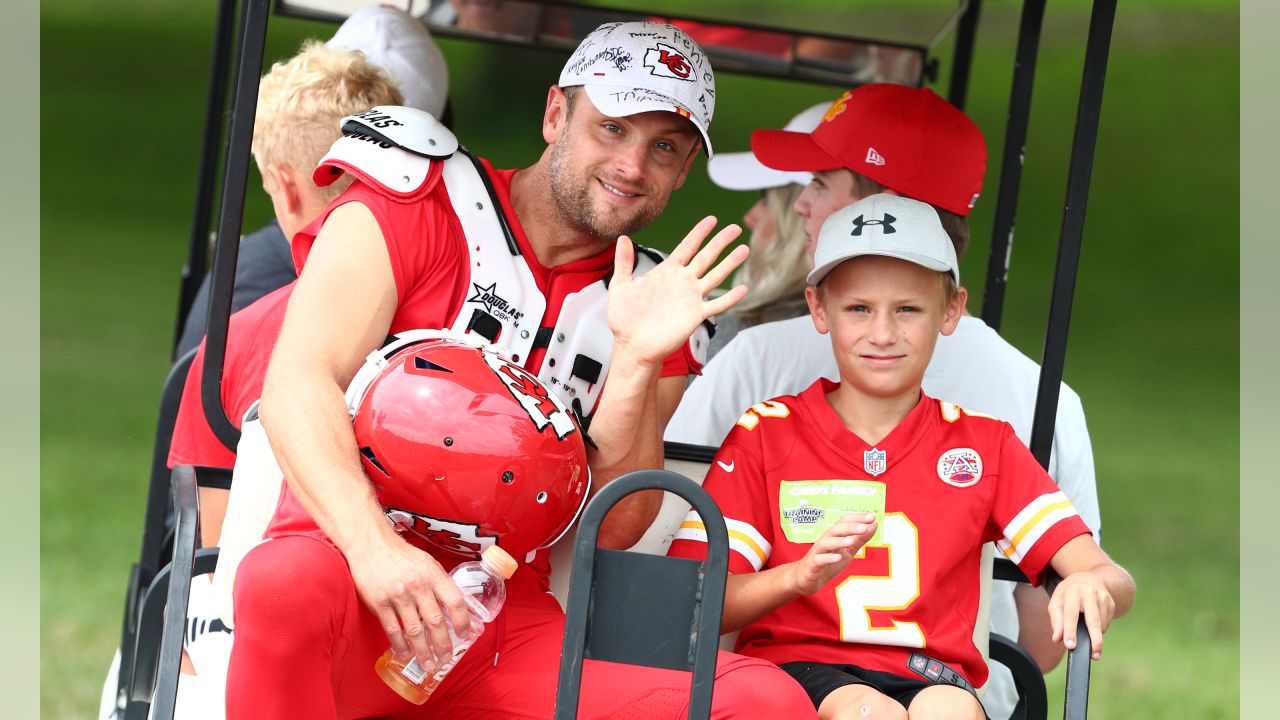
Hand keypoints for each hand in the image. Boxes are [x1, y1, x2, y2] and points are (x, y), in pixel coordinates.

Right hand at [346, 529, 470, 667]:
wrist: (370, 544)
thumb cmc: (401, 555)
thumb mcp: (427, 562)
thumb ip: (439, 582)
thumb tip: (453, 606)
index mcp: (433, 574)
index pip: (455, 601)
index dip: (462, 621)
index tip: (465, 635)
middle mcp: (418, 585)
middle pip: (435, 621)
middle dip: (443, 644)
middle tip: (446, 659)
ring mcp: (398, 595)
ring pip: (414, 630)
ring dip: (423, 651)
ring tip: (428, 664)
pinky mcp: (379, 603)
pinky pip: (393, 629)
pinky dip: (400, 645)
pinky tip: (405, 654)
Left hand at [607, 217, 747, 366]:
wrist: (632, 346)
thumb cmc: (624, 318)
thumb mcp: (621, 285)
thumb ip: (624, 262)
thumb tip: (622, 238)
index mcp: (666, 272)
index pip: (687, 247)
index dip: (699, 233)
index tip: (712, 219)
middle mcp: (682, 282)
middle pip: (706, 257)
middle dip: (721, 242)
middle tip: (736, 228)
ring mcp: (691, 298)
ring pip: (715, 276)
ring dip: (730, 263)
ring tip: (745, 249)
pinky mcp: (695, 315)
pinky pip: (717, 305)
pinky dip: (730, 298)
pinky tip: (743, 288)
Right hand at [788, 512, 876, 595]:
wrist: (806, 578)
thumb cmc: (828, 562)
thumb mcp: (848, 550)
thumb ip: (860, 538)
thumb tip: (874, 523)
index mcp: (834, 536)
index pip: (844, 521)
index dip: (857, 518)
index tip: (872, 516)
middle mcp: (825, 541)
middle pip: (835, 530)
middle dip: (850, 527)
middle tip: (865, 526)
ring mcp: (818, 553)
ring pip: (826, 543)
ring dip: (838, 541)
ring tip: (851, 541)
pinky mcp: (812, 565)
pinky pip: (819, 560)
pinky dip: (828, 558)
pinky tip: (838, 558)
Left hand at [1048, 571, 1117, 659]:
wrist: (1089, 578)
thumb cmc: (1069, 592)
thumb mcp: (1057, 601)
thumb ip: (1056, 620)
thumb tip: (1057, 638)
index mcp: (1074, 591)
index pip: (1071, 614)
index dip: (1070, 631)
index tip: (1070, 645)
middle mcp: (1091, 593)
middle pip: (1093, 620)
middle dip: (1094, 639)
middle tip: (1094, 655)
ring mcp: (1104, 598)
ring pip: (1101, 625)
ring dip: (1094, 635)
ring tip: (1086, 633)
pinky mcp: (1112, 604)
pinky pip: (1106, 624)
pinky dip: (1099, 629)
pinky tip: (1092, 622)